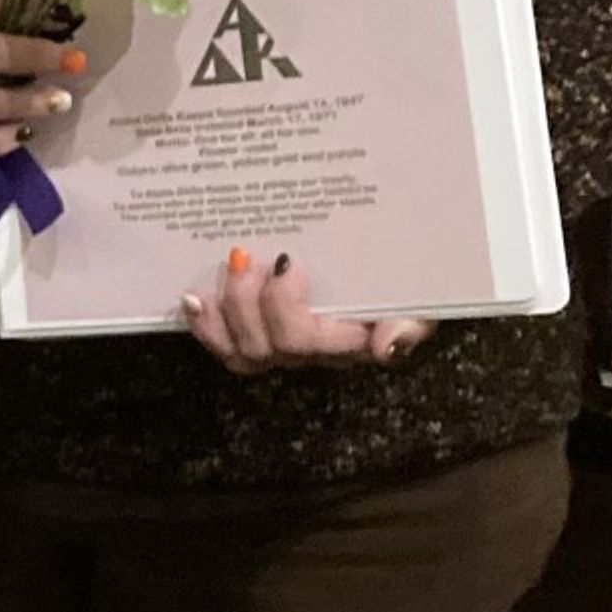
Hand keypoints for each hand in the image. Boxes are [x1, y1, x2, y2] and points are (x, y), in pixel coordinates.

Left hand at [182, 248, 434, 376]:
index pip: (305, 340)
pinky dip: (204, 325)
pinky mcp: (255, 336)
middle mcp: (309, 353)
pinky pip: (225, 346)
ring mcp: (280, 347)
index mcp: (347, 343)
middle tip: (248, 258)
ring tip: (226, 270)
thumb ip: (410, 324)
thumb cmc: (404, 287)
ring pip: (240, 351)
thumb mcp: (419, 301)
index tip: (287, 263)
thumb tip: (386, 347)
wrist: (395, 274)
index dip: (283, 308)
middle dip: (246, 303)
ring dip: (223, 312)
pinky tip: (192, 299)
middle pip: (265, 347)